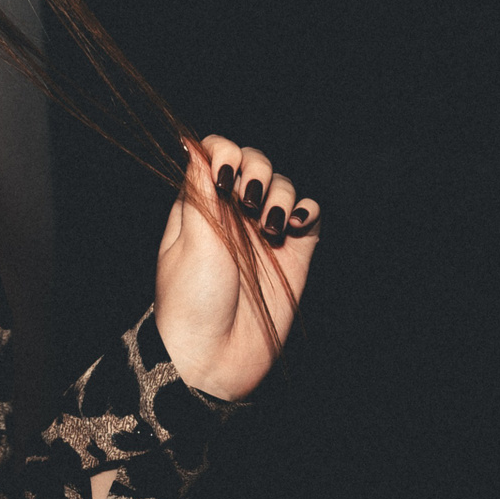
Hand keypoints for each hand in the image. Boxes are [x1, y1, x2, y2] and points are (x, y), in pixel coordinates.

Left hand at [153, 135, 320, 401]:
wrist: (214, 357)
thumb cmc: (190, 301)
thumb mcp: (190, 240)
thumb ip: (198, 189)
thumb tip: (189, 141)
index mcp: (200, 204)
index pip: (216, 154)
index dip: (226, 152)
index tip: (226, 175)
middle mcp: (233, 212)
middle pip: (255, 162)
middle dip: (258, 168)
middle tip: (249, 197)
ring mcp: (264, 232)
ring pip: (284, 185)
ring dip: (282, 191)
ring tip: (272, 222)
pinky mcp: (294, 254)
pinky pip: (310, 216)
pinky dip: (309, 209)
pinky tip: (296, 224)